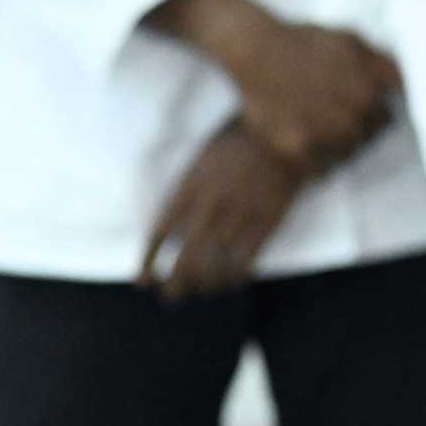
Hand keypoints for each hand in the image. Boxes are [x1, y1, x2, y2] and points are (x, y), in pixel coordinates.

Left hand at [139, 120, 302, 299]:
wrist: (282, 130)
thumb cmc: (239, 141)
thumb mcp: (201, 159)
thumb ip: (187, 192)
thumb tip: (174, 228)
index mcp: (189, 188)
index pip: (159, 234)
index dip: (148, 262)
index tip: (143, 280)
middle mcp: (210, 206)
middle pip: (184, 259)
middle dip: (175, 284)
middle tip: (171, 296)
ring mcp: (239, 215)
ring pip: (214, 266)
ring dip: (205, 285)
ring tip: (201, 292)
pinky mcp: (266, 221)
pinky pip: (246, 260)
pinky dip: (237, 276)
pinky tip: (235, 281)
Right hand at [227, 20, 398, 173]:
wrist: (257, 51)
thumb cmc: (305, 41)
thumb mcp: (353, 41)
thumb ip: (382, 64)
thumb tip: (401, 84)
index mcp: (371, 90)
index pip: (392, 112)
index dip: (381, 107)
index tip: (371, 105)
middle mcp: (353, 115)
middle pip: (374, 134)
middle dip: (364, 125)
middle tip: (343, 116)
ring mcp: (326, 134)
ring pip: (350, 153)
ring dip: (343, 145)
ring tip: (325, 129)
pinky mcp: (298, 149)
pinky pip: (322, 169)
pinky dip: (319, 162)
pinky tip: (311, 145)